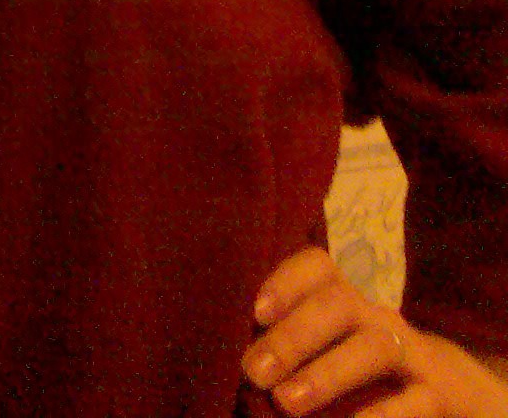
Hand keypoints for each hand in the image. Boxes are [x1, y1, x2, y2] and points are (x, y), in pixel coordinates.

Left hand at [243, 247, 507, 417]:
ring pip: (374, 347)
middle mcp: (375, 317)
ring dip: (327, 373)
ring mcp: (410, 354)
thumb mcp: (323, 351)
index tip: (254, 312)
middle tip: (254, 371)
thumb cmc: (353, 371)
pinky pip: (412, 403)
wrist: (440, 394)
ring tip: (286, 403)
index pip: (317, 266)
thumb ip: (281, 351)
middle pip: (339, 303)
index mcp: (342, 299)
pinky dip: (378, 416)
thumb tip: (227, 364)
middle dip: (293, 335)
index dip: (286, 281)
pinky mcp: (434, 397)